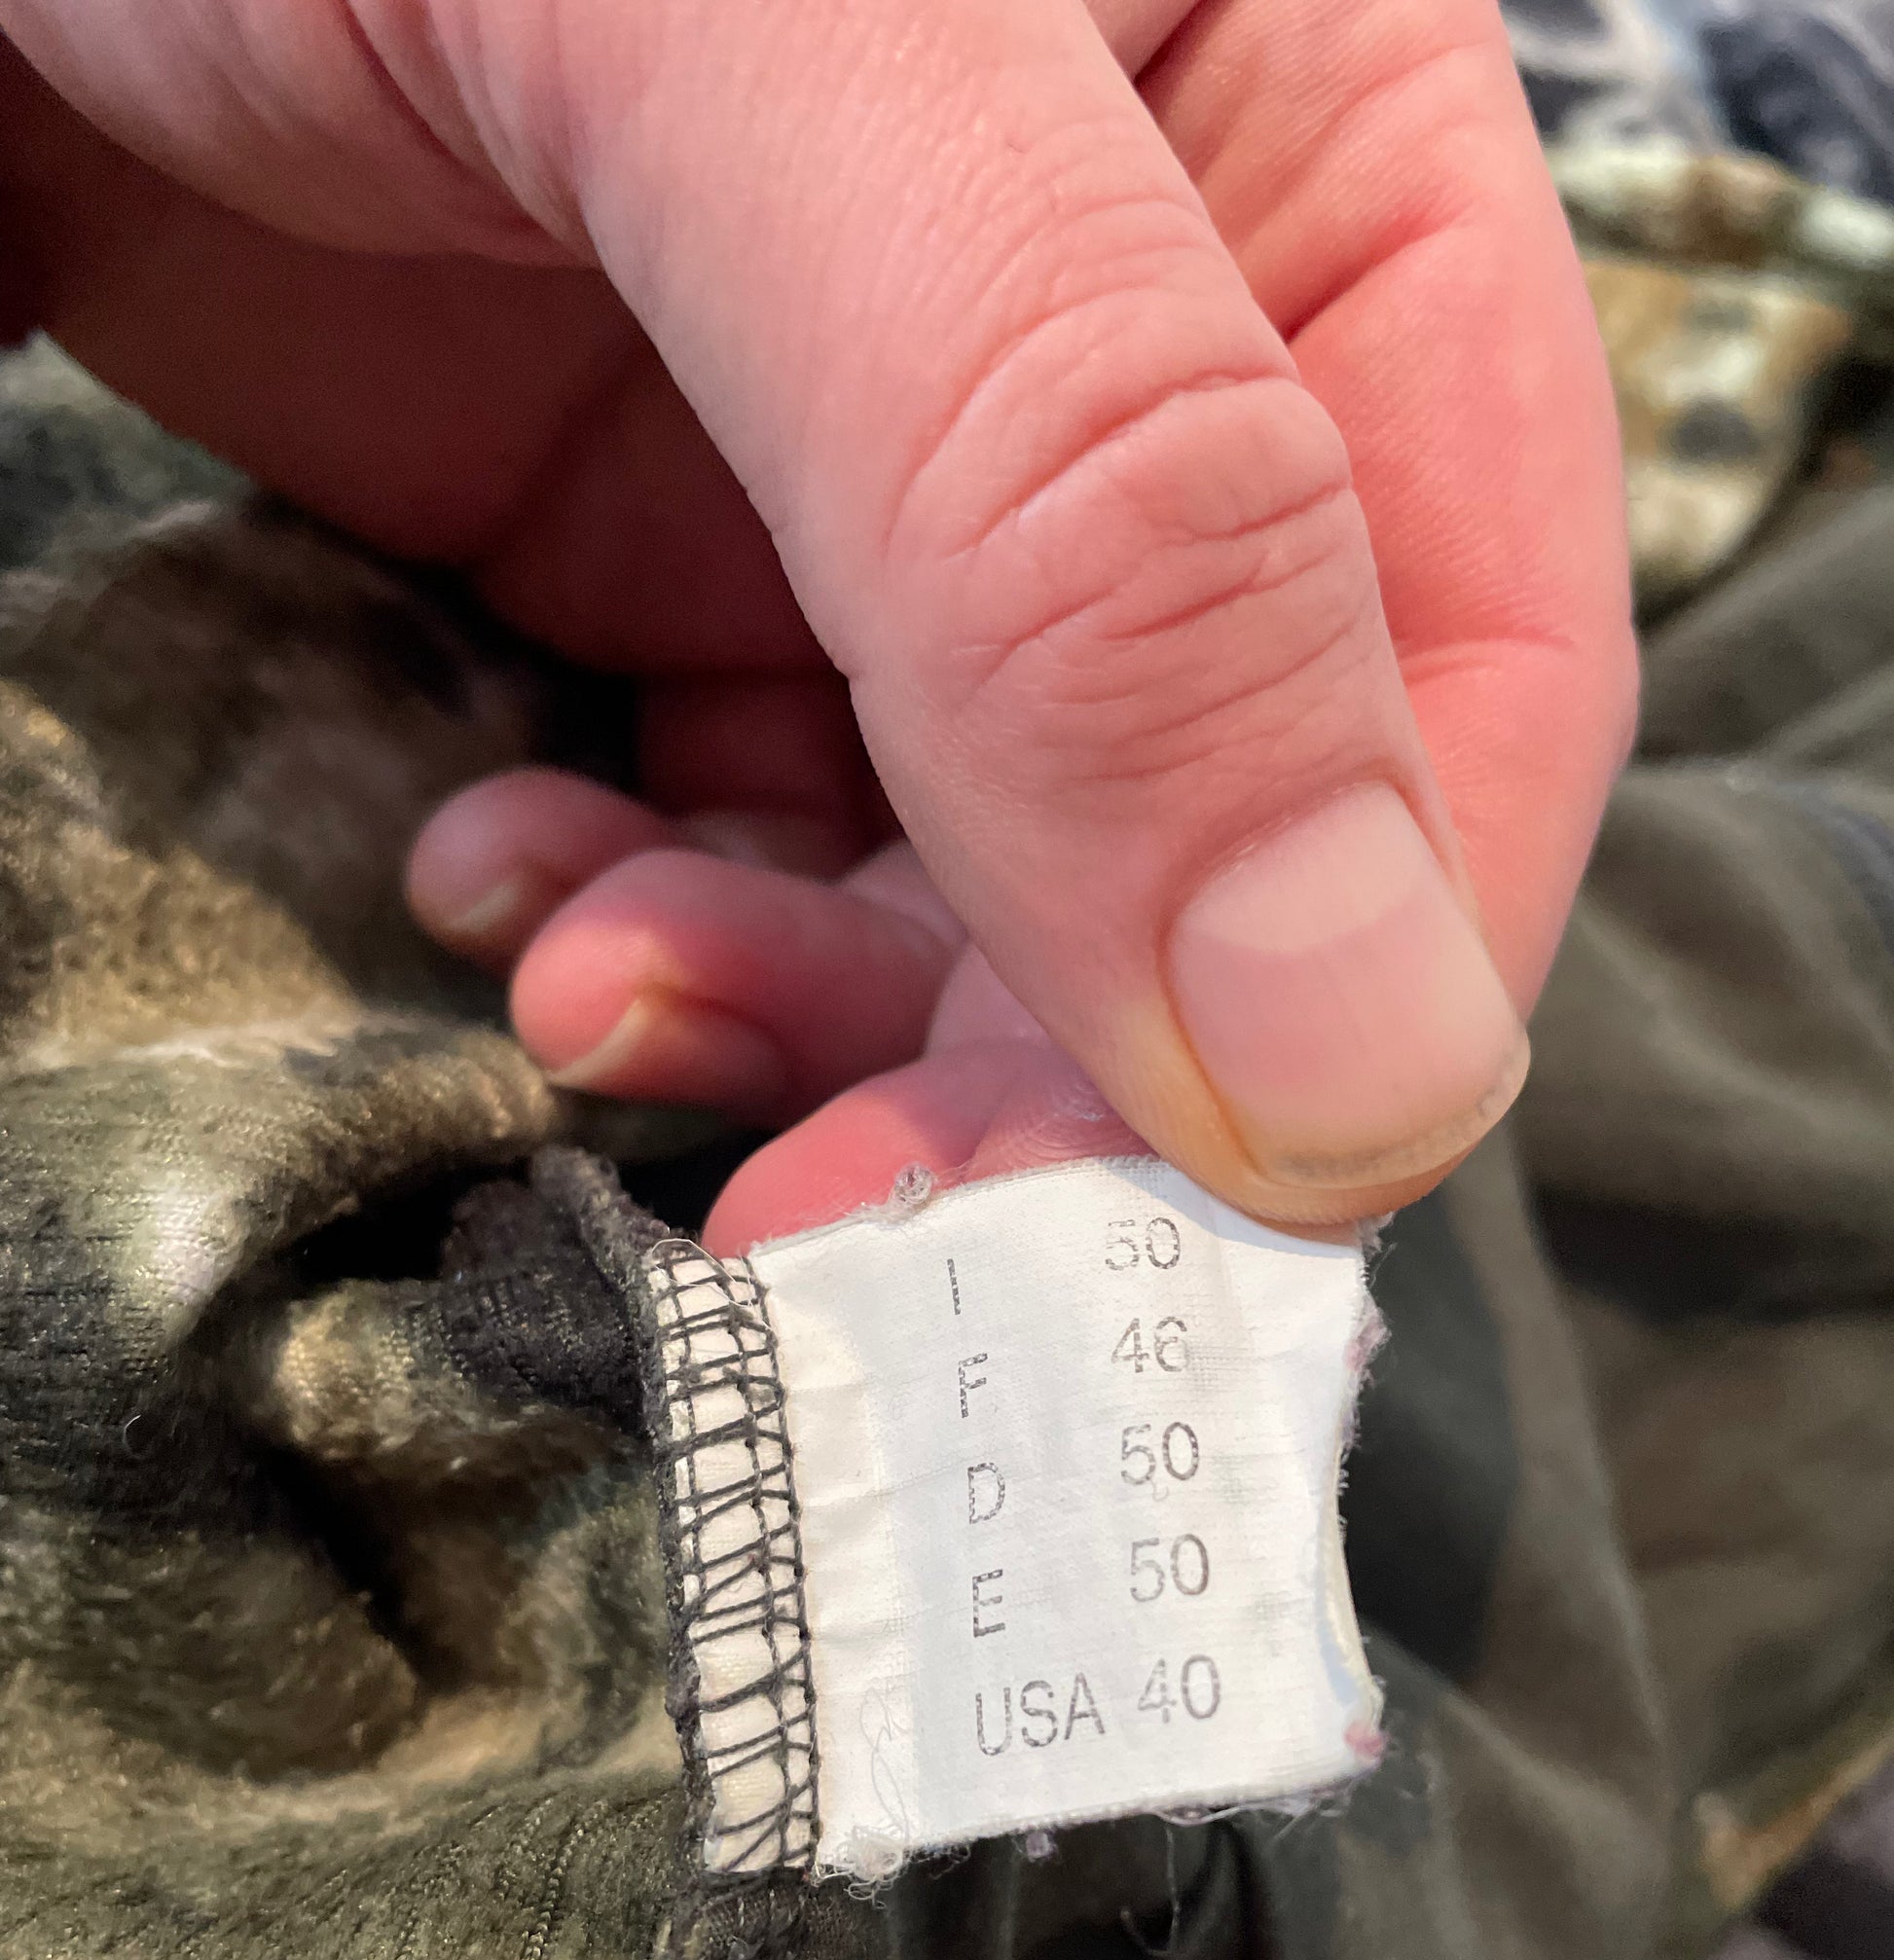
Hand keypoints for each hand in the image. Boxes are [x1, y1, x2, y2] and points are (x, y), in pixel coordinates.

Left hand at [1, 0, 1630, 1227]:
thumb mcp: (778, 40)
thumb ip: (1088, 494)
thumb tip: (1358, 1042)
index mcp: (1309, 137)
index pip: (1475, 645)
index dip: (1353, 976)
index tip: (1133, 1218)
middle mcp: (1134, 339)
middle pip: (1220, 825)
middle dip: (1036, 1061)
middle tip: (833, 1223)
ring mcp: (884, 467)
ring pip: (979, 882)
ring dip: (803, 1009)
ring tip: (586, 989)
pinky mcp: (656, 545)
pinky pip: (744, 837)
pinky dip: (649, 924)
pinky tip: (510, 883)